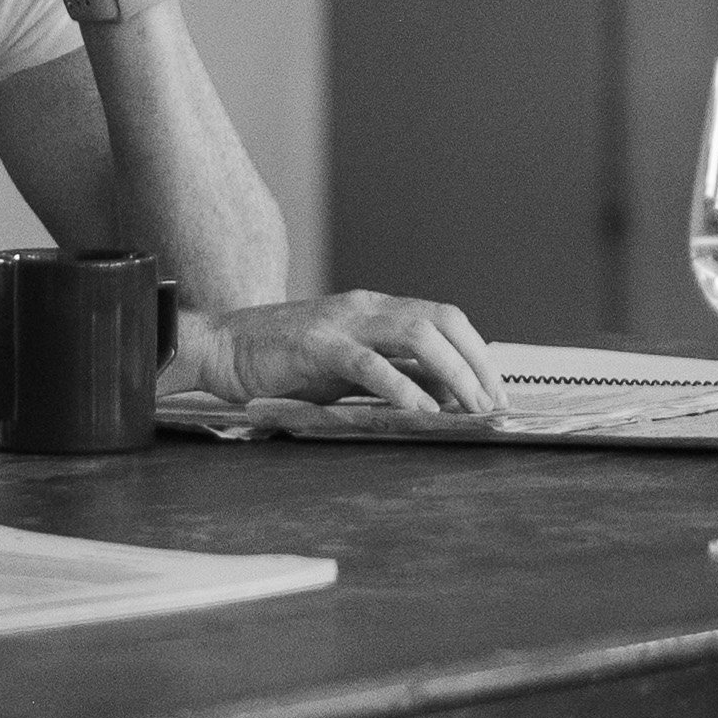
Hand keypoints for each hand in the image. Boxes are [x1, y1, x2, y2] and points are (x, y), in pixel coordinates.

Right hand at [184, 291, 504, 415]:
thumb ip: (394, 371)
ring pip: (416, 335)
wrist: (222, 348)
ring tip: (469, 408)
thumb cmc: (284, 362)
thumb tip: (444, 392)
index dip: (477, 351)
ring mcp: (342, 323)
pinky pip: (370, 363)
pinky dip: (402, 386)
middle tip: (492, 404)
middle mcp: (365, 307)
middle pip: (442, 321)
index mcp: (376, 309)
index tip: (495, 390)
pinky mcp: (316, 346)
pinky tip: (423, 410)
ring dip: (452, 373)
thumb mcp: (350, 366)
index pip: (445, 317)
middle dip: (476, 362)